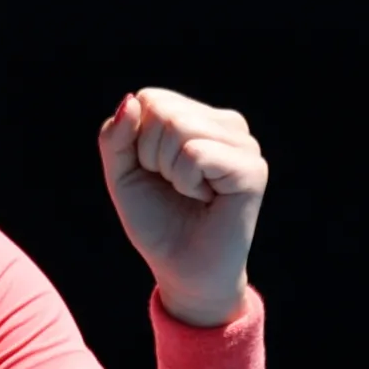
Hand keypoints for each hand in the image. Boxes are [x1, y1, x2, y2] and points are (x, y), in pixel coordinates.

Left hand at [98, 88, 267, 326]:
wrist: (183, 269)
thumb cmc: (157, 220)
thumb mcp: (123, 173)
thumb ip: (117, 136)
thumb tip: (132, 101)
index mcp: (200, 117)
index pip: (150, 98)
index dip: (137, 141)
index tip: (155, 172)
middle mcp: (228, 124)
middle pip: (163, 111)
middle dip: (151, 156)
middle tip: (175, 186)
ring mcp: (244, 144)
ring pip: (179, 129)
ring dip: (169, 170)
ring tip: (191, 192)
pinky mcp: (252, 168)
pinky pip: (195, 154)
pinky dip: (186, 181)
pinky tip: (205, 198)